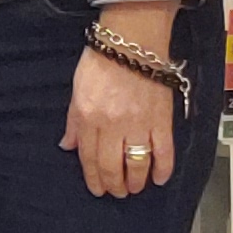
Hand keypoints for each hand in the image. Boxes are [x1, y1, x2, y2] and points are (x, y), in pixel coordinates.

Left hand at [61, 1, 179, 196]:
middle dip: (114, 185)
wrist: (133, 40)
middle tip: (117, 192)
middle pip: (112, 166)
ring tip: (134, 188)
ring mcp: (139, 124)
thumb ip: (74, 121)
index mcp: (89, 117)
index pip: (90, 158)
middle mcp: (113, 125)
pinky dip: (162, 169)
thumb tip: (68, 146)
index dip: (93, 178)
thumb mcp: (78, 90)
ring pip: (137, 164)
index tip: (98, 189)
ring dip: (135, 181)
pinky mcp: (161, 120)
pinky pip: (164, 151)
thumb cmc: (101, 61)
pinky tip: (158, 179)